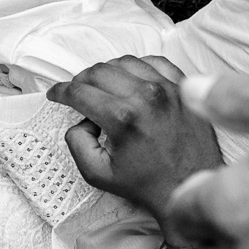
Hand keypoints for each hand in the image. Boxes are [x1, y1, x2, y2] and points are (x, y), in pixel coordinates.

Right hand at [48, 56, 224, 222]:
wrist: (191, 186)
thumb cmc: (150, 183)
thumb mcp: (98, 174)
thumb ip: (76, 143)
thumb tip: (79, 121)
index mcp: (122, 118)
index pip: (79, 91)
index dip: (61, 91)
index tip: (56, 94)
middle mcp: (146, 97)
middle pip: (99, 71)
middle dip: (80, 80)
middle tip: (77, 92)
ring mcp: (168, 89)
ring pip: (124, 62)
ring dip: (107, 71)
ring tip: (103, 87)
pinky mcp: (184, 88)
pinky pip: (154, 62)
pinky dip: (138, 66)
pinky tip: (131, 79)